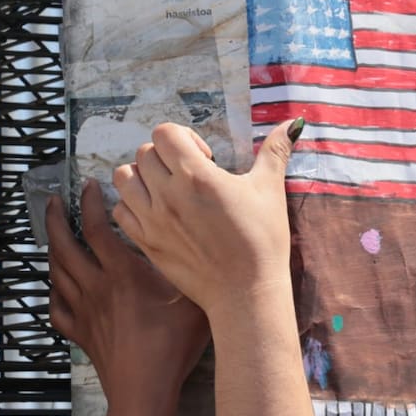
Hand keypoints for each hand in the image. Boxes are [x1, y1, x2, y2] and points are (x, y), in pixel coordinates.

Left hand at [47, 178, 209, 408]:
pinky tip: (57, 286)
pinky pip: (57, 306)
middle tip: (54, 200)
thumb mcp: (194, 300)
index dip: (89, 202)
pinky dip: (54, 290)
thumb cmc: (172, 345)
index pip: (97, 227)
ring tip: (54, 232)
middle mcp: (97, 286)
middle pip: (65, 244)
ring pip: (57, 271)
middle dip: (56, 218)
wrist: (144, 391)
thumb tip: (206, 242)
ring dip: (52, 247)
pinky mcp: (80, 333)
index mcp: (123, 272)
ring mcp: (84, 311)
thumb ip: (195, 268)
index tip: (89, 185)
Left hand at [110, 119, 301, 324]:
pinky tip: (157, 211)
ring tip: (167, 188)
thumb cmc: (262, 240)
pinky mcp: (146, 242)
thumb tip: (294, 123)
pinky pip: (120, 211)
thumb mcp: (270, 190)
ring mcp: (152, 220)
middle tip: (189, 173)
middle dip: (166, 156)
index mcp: (196, 176)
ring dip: (143, 176)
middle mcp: (167, 194)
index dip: (184, 137)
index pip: (165, 134)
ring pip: (124, 178)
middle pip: (144, 153)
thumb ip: (276, 151)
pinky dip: (133, 205)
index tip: (204, 156)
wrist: (246, 292)